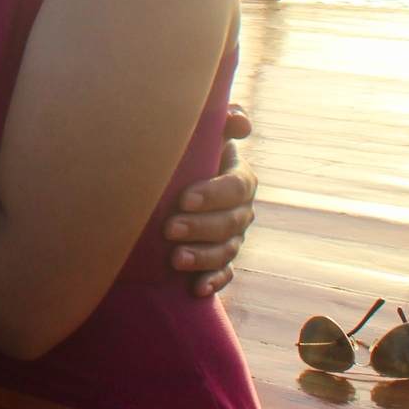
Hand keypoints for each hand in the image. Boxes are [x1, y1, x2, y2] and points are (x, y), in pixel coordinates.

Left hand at [164, 106, 255, 297]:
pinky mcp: (221, 262)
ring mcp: (232, 238)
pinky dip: (212, 282)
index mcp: (239, 178)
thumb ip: (220, 122)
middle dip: (200, 227)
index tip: (183, 198)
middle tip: (169, 228)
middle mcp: (240, 210)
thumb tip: (239, 120)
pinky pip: (224, 275)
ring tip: (175, 259)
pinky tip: (196, 288)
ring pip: (226, 251)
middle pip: (230, 222)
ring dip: (203, 257)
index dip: (213, 194)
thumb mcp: (200, 136)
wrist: (167, 188)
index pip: (236, 187)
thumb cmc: (184, 154)